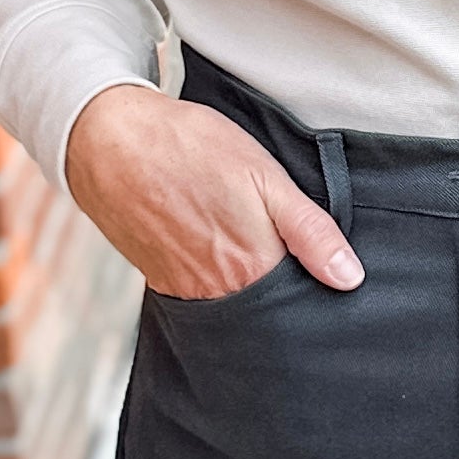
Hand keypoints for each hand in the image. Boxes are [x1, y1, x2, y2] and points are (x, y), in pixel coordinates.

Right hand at [63, 83, 363, 299]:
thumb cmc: (191, 149)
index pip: (299, 307)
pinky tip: (219, 255)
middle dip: (284, 302)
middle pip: (265, 317)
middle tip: (289, 267)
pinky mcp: (160, 282)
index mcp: (253, 268)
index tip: (327, 284)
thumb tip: (349, 279)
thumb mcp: (266, 177)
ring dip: (249, 293)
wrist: (109, 140)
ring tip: (252, 256)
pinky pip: (200, 299)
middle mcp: (218, 292)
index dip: (317, 296)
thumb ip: (310, 231)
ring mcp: (184, 291)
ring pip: (233, 309)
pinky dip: (217, 286)